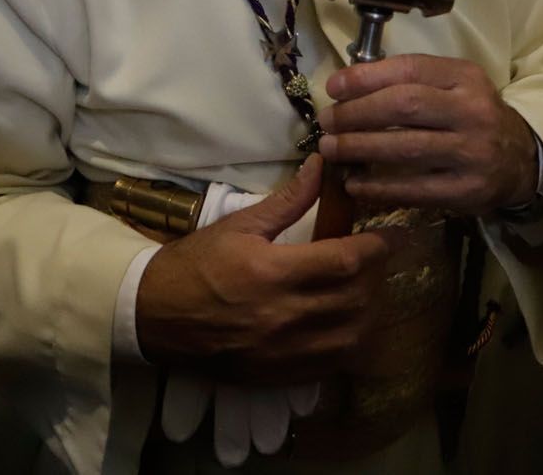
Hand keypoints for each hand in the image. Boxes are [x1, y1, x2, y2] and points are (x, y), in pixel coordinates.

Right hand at [135, 156, 394, 384]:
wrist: (153, 316)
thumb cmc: (194, 264)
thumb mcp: (239, 225)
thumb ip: (288, 200)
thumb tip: (322, 168)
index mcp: (273, 271)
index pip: (347, 261)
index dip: (378, 247)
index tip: (390, 236)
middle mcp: (284, 315)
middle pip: (357, 299)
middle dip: (377, 277)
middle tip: (378, 261)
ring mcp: (283, 351)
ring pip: (353, 337)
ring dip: (370, 313)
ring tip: (367, 292)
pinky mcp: (279, 374)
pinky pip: (333, 365)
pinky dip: (350, 345)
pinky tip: (349, 325)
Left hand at [316, 53, 537, 215]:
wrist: (520, 161)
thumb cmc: (472, 116)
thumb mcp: (454, 86)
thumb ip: (411, 81)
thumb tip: (348, 87)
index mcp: (465, 77)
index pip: (410, 69)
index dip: (365, 77)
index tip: (333, 88)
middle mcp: (472, 111)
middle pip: (404, 106)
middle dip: (356, 113)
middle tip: (326, 122)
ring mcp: (471, 152)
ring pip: (405, 148)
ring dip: (359, 148)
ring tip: (330, 150)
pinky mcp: (467, 190)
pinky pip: (414, 189)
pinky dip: (378, 187)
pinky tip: (354, 184)